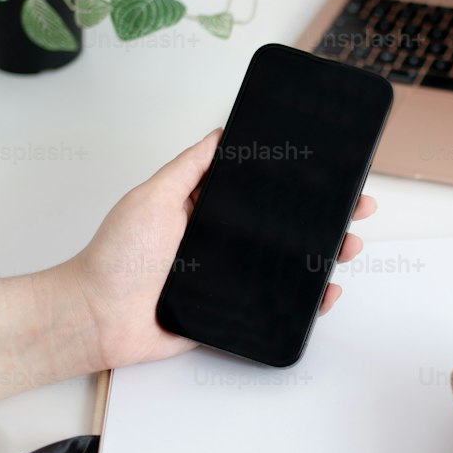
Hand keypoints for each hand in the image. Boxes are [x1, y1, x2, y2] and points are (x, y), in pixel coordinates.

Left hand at [60, 129, 376, 371]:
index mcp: (206, 210)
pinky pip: (275, 307)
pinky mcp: (230, 313)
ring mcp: (228, 278)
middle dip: (325, 219)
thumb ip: (189, 169)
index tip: (331, 173)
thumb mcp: (152, 198)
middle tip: (356, 210)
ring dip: (324, 257)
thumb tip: (220, 134)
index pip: (262, 192)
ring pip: (287, 266)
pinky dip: (305, 302)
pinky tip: (325, 293)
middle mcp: (222, 242)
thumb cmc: (115, 258)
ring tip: (347, 248)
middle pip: (285, 227)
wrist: (96, 318)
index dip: (298, 184)